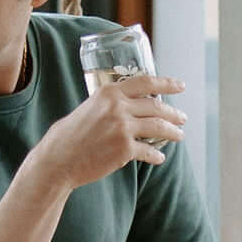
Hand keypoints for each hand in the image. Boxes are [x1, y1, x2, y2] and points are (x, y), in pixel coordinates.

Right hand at [31, 73, 187, 190]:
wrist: (58, 159)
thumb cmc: (69, 135)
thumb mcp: (88, 107)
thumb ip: (109, 104)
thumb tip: (129, 106)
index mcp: (109, 92)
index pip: (146, 82)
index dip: (167, 83)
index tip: (180, 86)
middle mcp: (118, 107)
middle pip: (156, 106)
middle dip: (173, 113)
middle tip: (182, 118)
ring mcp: (123, 128)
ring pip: (158, 127)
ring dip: (173, 132)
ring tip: (179, 135)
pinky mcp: (124, 150)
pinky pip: (148, 151)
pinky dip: (156, 156)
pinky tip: (159, 158)